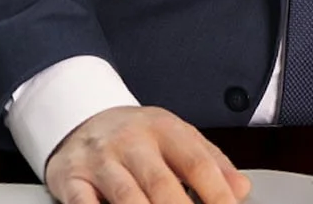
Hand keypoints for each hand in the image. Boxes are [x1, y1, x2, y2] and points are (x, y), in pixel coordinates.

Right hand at [44, 105, 251, 203]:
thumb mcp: (177, 136)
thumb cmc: (138, 136)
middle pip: (162, 184)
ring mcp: (100, 160)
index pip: (197, 163)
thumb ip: (211, 162)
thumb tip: (242, 189)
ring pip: (126, 197)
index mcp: (165, 129)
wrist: (81, 116)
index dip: (217, 193)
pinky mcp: (70, 178)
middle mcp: (132, 142)